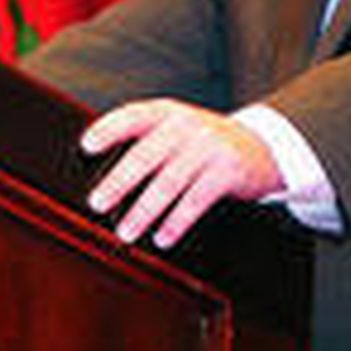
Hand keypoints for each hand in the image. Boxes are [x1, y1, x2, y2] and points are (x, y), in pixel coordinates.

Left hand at [80, 99, 283, 248]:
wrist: (263, 147)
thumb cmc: (208, 144)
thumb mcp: (180, 131)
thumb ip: (149, 143)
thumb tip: (104, 179)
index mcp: (169, 113)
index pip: (134, 115)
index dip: (109, 128)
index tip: (86, 146)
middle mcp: (187, 126)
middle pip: (147, 153)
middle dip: (119, 180)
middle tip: (98, 203)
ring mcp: (209, 147)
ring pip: (170, 181)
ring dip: (144, 210)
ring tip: (126, 231)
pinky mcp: (228, 171)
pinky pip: (196, 200)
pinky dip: (176, 222)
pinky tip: (162, 237)